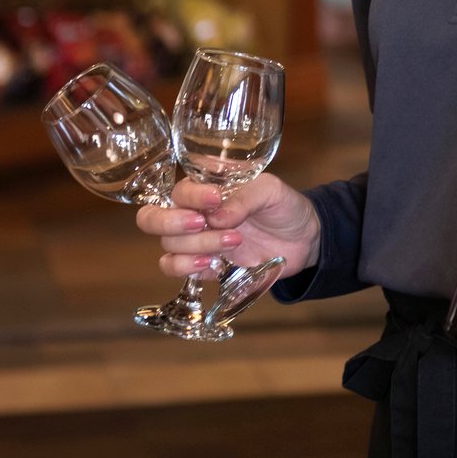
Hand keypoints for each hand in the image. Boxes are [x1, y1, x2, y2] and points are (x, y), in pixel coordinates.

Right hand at [135, 174, 320, 281]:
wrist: (304, 240)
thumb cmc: (284, 206)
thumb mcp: (272, 191)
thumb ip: (246, 197)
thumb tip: (220, 216)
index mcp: (205, 187)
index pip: (179, 189)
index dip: (191, 195)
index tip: (216, 198)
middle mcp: (193, 212)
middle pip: (152, 218)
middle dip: (171, 222)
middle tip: (203, 223)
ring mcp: (195, 241)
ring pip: (168, 246)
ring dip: (197, 246)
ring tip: (234, 242)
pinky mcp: (203, 265)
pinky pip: (175, 269)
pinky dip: (188, 268)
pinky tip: (214, 264)